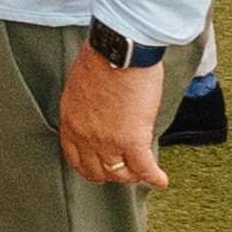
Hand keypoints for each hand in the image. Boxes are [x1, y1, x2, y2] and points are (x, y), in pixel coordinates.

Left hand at [60, 45, 176, 193]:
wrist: (117, 52)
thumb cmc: (101, 58)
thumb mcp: (80, 86)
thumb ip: (85, 106)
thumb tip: (98, 111)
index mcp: (70, 121)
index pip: (75, 158)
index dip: (89, 167)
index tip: (99, 168)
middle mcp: (85, 137)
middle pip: (96, 171)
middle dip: (111, 174)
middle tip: (123, 171)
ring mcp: (108, 142)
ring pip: (120, 173)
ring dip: (133, 175)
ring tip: (142, 172)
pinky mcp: (132, 140)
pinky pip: (144, 167)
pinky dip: (154, 177)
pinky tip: (161, 180)